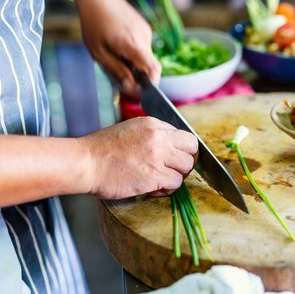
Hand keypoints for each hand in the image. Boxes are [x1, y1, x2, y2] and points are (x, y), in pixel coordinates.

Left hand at [74, 0, 160, 93]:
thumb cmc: (94, 24)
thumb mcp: (99, 53)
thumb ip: (117, 71)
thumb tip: (131, 88)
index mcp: (132, 45)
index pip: (154, 69)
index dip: (153, 83)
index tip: (144, 91)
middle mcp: (144, 39)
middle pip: (149, 65)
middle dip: (138, 73)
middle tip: (121, 72)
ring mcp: (146, 32)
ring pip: (145, 56)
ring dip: (134, 60)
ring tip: (116, 53)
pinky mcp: (145, 28)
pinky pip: (143, 46)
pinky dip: (134, 51)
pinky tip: (120, 43)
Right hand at [80, 117, 197, 199]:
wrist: (85, 162)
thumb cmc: (101, 149)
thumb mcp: (130, 129)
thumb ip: (152, 135)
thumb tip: (170, 145)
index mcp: (153, 124)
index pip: (185, 136)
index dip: (182, 149)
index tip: (175, 158)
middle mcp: (159, 138)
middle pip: (192, 150)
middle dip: (184, 162)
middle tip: (172, 170)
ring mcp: (158, 156)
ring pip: (186, 168)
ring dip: (176, 176)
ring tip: (160, 180)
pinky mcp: (154, 176)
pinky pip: (175, 183)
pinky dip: (167, 189)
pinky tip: (153, 188)